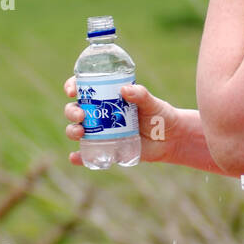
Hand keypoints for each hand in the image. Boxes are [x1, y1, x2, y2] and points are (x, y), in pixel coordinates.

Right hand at [63, 76, 185, 165]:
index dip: (72, 86)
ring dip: (72, 131)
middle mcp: (100, 114)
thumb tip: (125, 90)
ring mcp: (101, 132)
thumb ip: (141, 95)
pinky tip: (74, 157)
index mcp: (107, 97)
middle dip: (72, 112)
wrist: (171, 139)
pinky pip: (87, 153)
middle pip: (75, 110)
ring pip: (77, 130)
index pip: (84, 88)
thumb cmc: (160, 115)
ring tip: (80, 133)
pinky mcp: (107, 149)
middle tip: (81, 115)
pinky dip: (79, 156)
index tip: (72, 90)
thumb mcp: (152, 103)